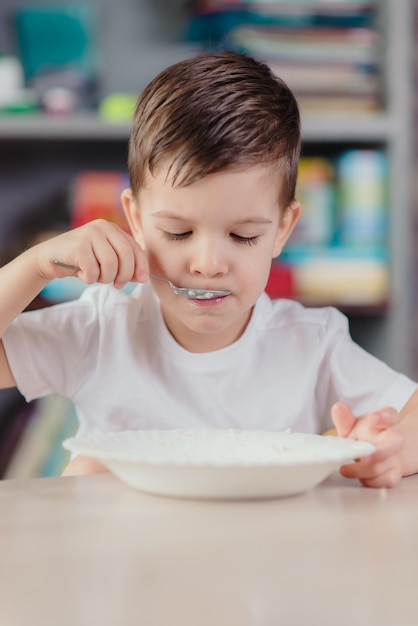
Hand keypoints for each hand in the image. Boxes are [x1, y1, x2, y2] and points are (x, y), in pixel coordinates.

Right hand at [34, 219, 148, 288]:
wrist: (50, 258)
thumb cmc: (82, 261)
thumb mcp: (106, 261)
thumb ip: (125, 266)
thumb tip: (142, 278)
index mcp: (113, 228)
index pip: (135, 248)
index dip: (141, 266)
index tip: (141, 280)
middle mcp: (103, 226)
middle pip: (126, 256)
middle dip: (124, 275)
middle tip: (117, 284)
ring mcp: (90, 234)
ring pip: (111, 264)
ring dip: (105, 278)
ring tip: (96, 277)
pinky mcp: (78, 245)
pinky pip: (93, 270)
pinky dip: (90, 279)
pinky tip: (82, 275)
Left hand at [331, 402, 403, 487]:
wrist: (375, 456)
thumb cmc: (361, 439)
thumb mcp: (350, 427)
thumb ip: (344, 419)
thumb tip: (338, 407)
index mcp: (380, 423)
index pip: (389, 414)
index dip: (383, 416)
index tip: (373, 418)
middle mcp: (391, 439)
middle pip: (395, 442)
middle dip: (380, 450)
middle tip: (364, 456)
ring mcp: (393, 457)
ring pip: (383, 465)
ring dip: (362, 469)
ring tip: (345, 469)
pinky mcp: (392, 474)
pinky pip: (385, 480)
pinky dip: (369, 480)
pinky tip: (358, 476)